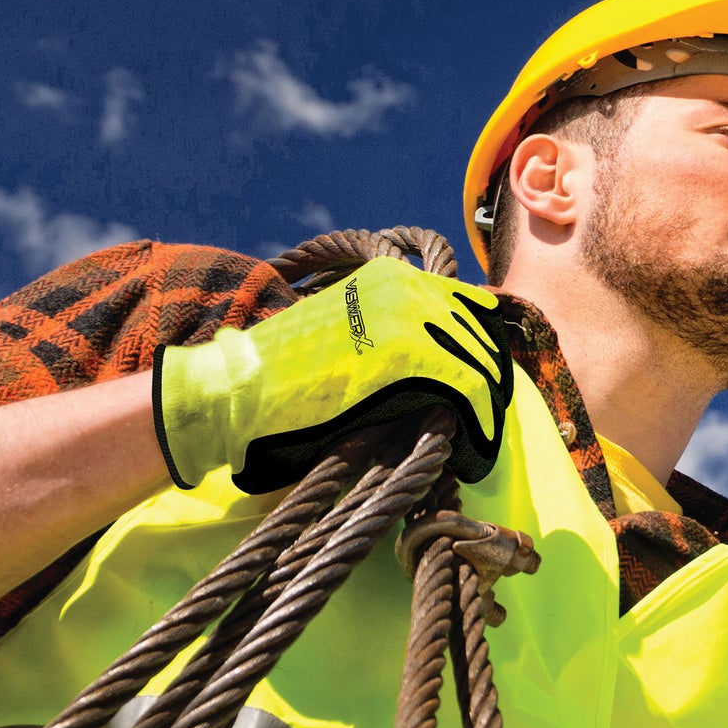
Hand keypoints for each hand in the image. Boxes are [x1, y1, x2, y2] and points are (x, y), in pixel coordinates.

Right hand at [152, 257, 517, 492]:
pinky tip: (475, 450)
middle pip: (481, 335)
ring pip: (483, 363)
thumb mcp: (347, 336)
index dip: (481, 352)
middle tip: (486, 425)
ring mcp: (408, 314)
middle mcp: (405, 285)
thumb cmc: (280, 376)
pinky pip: (470, 389)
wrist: (236, 389)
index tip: (482, 391)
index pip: (468, 307)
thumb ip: (393, 339)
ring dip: (489, 408)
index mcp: (389, 276)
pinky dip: (481, 424)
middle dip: (491, 384)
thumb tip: (445, 376)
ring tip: (482, 443)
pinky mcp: (408, 354)